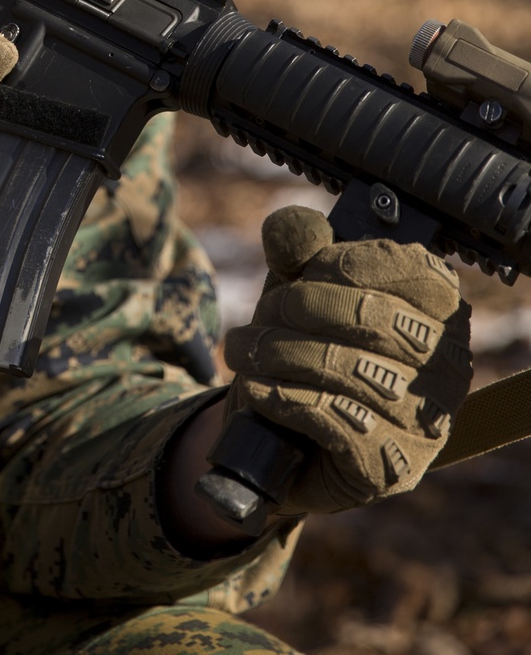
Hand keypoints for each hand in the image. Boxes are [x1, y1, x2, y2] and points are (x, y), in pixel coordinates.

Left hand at [220, 206, 471, 514]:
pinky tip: (257, 389)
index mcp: (440, 310)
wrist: (283, 439)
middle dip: (297, 308)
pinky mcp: (390, 465)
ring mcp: (425, 421)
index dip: (342, 263)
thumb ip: (299, 249)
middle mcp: (447, 366)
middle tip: (261, 316)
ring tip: (244, 350)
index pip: (406, 269)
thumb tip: (292, 227)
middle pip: (368, 315)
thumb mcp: (299, 287)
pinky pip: (333, 419)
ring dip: (278, 353)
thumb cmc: (305, 348)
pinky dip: (284, 398)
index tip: (299, 271)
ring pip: (345, 367)